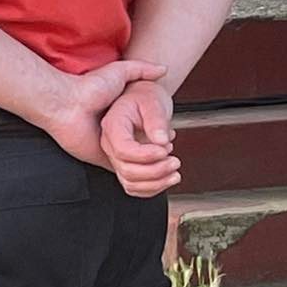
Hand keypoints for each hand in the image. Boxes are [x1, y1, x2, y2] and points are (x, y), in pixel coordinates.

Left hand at [42, 60, 166, 166]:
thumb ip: (141, 69)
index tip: (172, 136)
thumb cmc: (89, 87)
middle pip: (148, 154)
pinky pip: (127, 177)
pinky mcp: (105, 162)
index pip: (149, 135)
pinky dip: (143, 177)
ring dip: (157, 169)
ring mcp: (112, 151)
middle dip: (164, 157)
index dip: (163, 138)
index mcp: (123, 121)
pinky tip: (154, 167)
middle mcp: (119, 137)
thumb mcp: (119, 72)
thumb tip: (163, 69)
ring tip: (169, 162)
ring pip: (141, 168)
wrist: (67, 103)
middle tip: (173, 154)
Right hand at [101, 81, 179, 197]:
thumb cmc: (145, 98)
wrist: (143, 100)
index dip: (146, 155)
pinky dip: (153, 188)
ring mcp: (117, 158)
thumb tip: (162, 141)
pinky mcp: (126, 167)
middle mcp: (111, 144)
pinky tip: (168, 178)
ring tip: (174, 170)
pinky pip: (135, 187)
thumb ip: (157, 121)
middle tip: (175, 161)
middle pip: (127, 170)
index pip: (124, 150)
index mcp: (113, 126)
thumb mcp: (153, 102)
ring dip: (156, 182)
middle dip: (156, 170)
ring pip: (131, 183)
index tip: (164, 150)